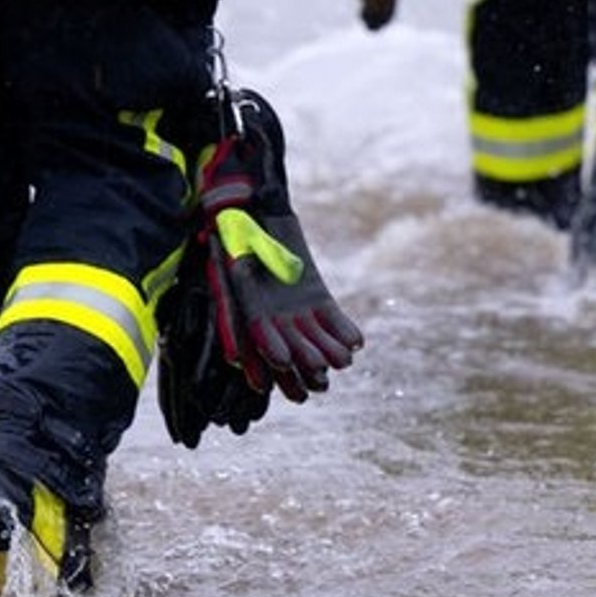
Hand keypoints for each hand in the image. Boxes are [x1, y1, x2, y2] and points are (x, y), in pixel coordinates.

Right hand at [205, 207, 361, 402]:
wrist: (259, 211)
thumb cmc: (241, 224)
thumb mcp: (238, 237)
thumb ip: (246, 252)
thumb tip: (246, 261)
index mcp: (246, 304)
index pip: (256, 334)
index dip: (269, 348)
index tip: (282, 360)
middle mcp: (271, 314)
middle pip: (286, 348)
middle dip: (301, 366)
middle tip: (316, 386)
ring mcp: (296, 309)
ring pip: (312, 339)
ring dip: (327, 353)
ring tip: (341, 362)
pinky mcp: (318, 299)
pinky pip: (332, 320)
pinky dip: (344, 331)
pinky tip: (357, 343)